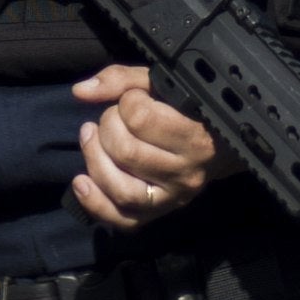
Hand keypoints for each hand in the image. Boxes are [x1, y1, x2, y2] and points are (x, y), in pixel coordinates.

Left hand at [69, 64, 218, 229]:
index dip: (126, 101)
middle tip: (111, 117)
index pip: (140, 118)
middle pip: (126, 152)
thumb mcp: (161, 84)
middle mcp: (186, 174)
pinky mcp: (158, 214)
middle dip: (107, 127)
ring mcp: (172, 198)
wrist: (218, 147)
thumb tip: (81, 91)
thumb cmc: (187, 109)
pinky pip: (122, 220)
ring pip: (122, 189)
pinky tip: (81, 182)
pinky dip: (95, 203)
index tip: (132, 98)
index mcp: (195, 137)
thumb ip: (122, 80)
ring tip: (90, 138)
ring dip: (95, 160)